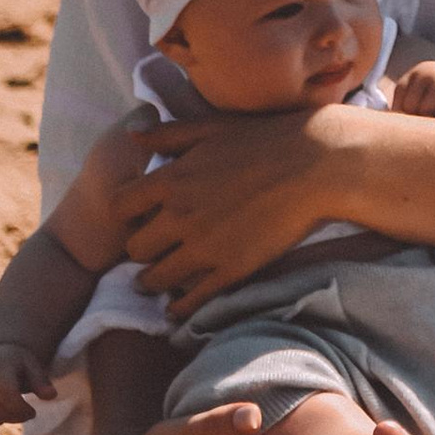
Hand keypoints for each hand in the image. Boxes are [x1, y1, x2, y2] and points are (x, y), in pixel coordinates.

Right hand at [0, 343, 52, 434]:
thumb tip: (52, 396)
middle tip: (27, 411)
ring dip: (5, 420)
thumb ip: (41, 381)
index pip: (7, 396)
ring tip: (13, 409)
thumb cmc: (16, 363)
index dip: (22, 409)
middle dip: (17, 416)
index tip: (33, 412)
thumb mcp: (31, 366)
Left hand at [116, 106, 349, 311]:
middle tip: (155, 250)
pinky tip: (182, 303)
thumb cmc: (265, 138)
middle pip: (134, 249)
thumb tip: (133, 135)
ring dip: (155, 280)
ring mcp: (204, 247)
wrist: (315, 164)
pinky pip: (189, 301)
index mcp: (172, 179)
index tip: (140, 218)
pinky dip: (180, 306)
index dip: (126, 216)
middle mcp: (180, 216)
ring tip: (164, 278)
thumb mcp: (211, 128)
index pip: (119, 208)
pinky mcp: (229, 270)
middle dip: (141, 250)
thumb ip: (169, 135)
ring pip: (155, 279)